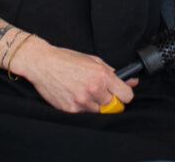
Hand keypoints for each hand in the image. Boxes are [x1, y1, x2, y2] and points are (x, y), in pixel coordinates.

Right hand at [12, 36, 135, 113]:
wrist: (43, 64)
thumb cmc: (67, 59)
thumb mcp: (92, 60)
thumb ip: (112, 72)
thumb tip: (131, 81)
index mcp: (102, 75)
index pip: (126, 95)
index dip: (125, 94)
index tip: (121, 93)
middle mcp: (94, 89)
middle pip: (114, 106)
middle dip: (110, 100)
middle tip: (101, 92)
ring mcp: (82, 101)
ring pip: (99, 112)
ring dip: (95, 105)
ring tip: (84, 92)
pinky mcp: (72, 110)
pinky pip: (85, 114)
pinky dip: (83, 108)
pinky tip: (75, 95)